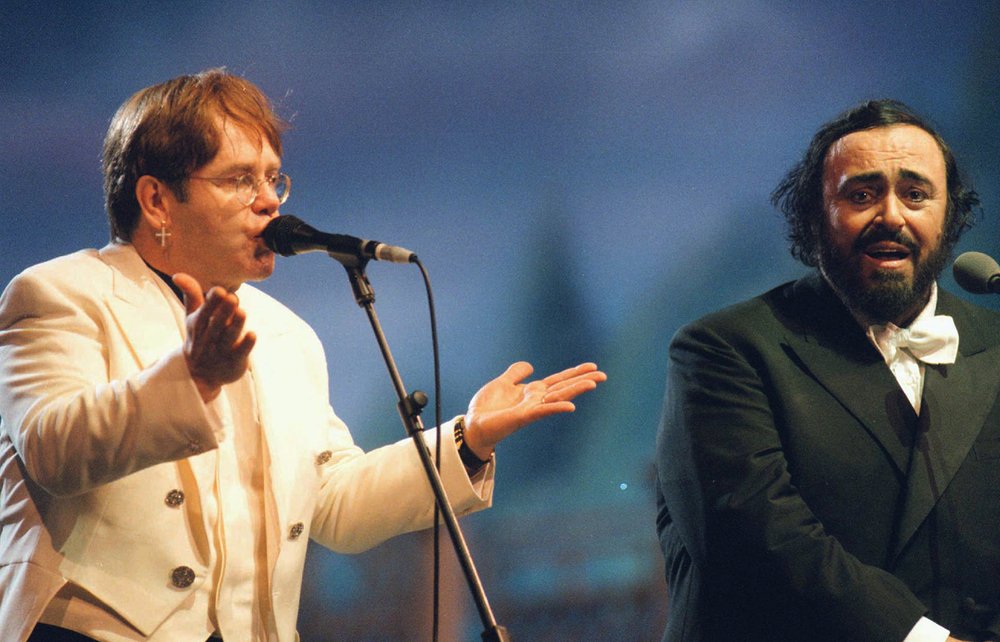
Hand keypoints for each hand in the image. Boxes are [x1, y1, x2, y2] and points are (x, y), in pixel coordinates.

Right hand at [173, 273, 255, 401]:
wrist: (200, 376)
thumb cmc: (200, 337)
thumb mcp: (193, 317)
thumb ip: (191, 295)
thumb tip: (177, 274)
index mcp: (198, 325)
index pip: (203, 313)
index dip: (211, 303)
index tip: (219, 290)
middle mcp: (208, 338)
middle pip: (215, 325)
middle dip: (223, 312)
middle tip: (232, 297)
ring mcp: (220, 351)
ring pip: (228, 338)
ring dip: (235, 325)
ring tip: (242, 312)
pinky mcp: (234, 362)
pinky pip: (240, 354)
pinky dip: (246, 345)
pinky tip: (253, 335)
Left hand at [463, 361, 605, 459]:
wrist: (473, 425)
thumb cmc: (487, 408)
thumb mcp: (502, 383)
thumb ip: (515, 374)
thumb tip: (530, 365)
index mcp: (532, 391)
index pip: (557, 380)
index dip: (574, 373)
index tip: (592, 366)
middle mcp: (536, 400)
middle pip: (563, 387)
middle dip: (582, 381)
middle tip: (603, 375)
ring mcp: (532, 409)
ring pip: (558, 397)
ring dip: (575, 390)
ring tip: (593, 383)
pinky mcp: (523, 417)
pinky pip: (543, 411)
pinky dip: (556, 407)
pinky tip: (571, 406)